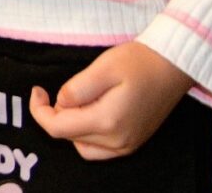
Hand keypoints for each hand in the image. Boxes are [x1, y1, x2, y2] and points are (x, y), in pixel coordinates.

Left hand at [30, 41, 194, 161]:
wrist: (174, 67)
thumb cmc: (140, 62)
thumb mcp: (102, 67)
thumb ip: (76, 89)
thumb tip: (60, 104)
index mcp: (107, 122)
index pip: (58, 128)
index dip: (39, 110)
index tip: (37, 91)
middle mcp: (118, 141)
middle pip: (69, 137)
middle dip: (57, 115)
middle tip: (63, 89)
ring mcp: (128, 145)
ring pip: (83, 146)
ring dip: (72, 126)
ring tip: (79, 100)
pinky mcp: (133, 143)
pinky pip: (100, 148)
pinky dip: (87, 134)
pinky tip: (91, 111)